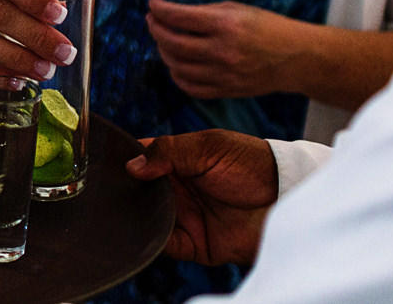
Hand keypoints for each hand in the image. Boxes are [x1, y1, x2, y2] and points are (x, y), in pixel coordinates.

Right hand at [126, 130, 276, 265]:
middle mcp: (175, 189)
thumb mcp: (209, 147)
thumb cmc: (252, 166)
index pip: (141, 157)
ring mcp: (182, 216)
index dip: (124, 158)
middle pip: (138, 191)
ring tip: (132, 208)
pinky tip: (151, 229)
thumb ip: (169, 152)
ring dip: (137, 216)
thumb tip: (133, 165)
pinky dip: (154, 240)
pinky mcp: (193, 243)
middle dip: (125, 190)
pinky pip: (164, 244)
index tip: (106, 161)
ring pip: (146, 218)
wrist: (285, 200)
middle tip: (114, 188)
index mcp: (176, 160)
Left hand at [146, 0, 303, 99]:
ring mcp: (224, 74)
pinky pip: (190, 87)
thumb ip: (204, 12)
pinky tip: (176, 63)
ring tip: (164, 40)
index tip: (152, 4)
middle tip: (152, 20)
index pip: (179, 17)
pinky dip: (177, 75)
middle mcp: (222, 51)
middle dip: (156, 29)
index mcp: (226, 25)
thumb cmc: (267, 27)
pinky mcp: (226, 91)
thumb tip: (172, 14)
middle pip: (172, 43)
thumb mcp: (237, 9)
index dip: (159, 9)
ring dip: (164, 51)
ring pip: (177, 66)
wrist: (296, 58)